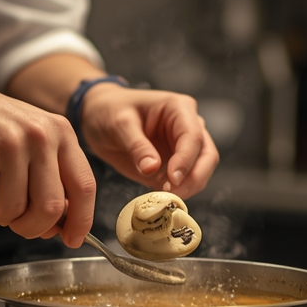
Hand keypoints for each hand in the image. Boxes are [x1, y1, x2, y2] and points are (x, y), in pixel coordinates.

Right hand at [0, 72, 94, 246]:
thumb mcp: (28, 139)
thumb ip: (48, 178)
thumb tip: (57, 226)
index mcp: (59, 131)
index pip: (84, 185)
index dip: (81, 220)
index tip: (73, 238)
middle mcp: (39, 135)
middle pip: (50, 208)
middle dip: (30, 226)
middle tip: (12, 219)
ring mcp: (8, 144)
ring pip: (13, 211)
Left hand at [79, 86, 219, 198]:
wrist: (99, 116)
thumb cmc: (110, 110)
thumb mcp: (119, 124)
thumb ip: (137, 146)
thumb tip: (152, 168)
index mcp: (179, 108)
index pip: (193, 137)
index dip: (186, 160)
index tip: (172, 179)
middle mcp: (188, 126)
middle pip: (207, 156)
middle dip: (194, 178)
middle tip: (172, 193)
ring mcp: (183, 147)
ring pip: (201, 172)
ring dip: (187, 188)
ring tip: (163, 197)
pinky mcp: (174, 165)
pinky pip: (184, 182)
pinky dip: (177, 192)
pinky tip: (159, 198)